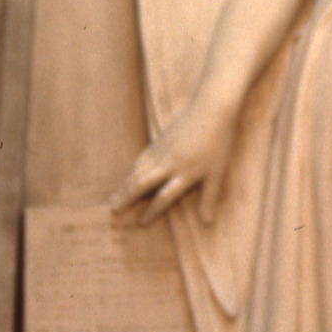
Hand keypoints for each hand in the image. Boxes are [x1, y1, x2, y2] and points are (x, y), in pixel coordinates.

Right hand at [110, 90, 237, 225]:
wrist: (210, 109)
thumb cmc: (218, 142)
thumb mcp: (217, 172)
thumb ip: (209, 198)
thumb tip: (208, 223)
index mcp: (184, 174)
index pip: (163, 197)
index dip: (151, 212)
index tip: (140, 223)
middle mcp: (168, 164)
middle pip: (142, 184)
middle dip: (127, 198)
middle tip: (113, 211)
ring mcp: (161, 151)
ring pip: (138, 171)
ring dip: (125, 185)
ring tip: (114, 197)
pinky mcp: (158, 140)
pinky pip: (141, 159)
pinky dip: (131, 170)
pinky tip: (128, 175)